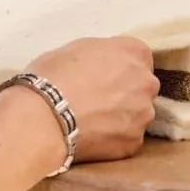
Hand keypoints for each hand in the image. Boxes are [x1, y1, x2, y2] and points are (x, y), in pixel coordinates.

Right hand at [21, 35, 160, 165]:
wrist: (42, 118)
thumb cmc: (53, 76)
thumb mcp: (78, 47)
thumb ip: (103, 55)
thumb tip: (102, 65)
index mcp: (135, 52)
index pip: (138, 57)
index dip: (119, 67)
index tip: (103, 76)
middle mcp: (147, 82)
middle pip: (142, 86)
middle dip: (126, 92)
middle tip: (97, 100)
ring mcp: (143, 114)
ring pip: (137, 115)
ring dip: (121, 117)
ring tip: (92, 123)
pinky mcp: (133, 142)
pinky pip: (127, 139)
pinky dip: (113, 139)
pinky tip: (92, 138)